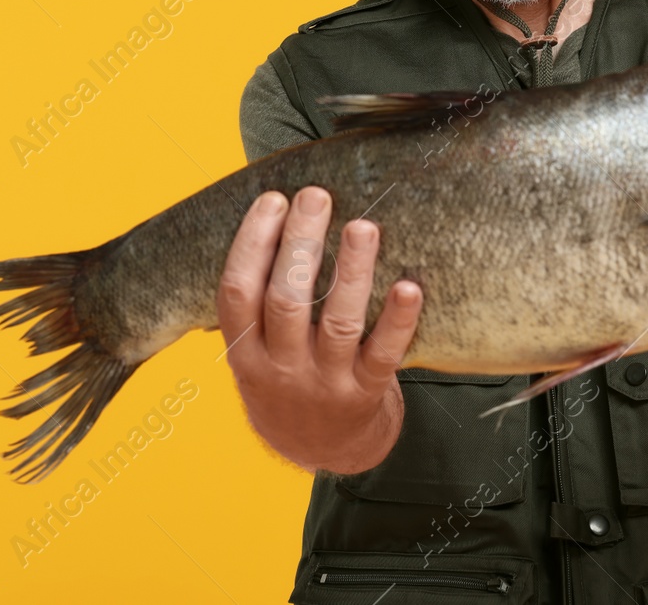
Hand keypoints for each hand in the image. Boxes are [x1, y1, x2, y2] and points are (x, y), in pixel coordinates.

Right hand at [217, 186, 423, 472]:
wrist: (322, 451)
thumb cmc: (289, 380)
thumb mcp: (257, 351)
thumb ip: (260, 300)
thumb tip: (278, 215)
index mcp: (245, 352)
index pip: (237, 293)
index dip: (252, 244)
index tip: (273, 199)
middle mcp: (281, 369)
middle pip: (285, 300)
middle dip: (299, 244)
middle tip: (315, 196)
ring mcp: (325, 384)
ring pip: (338, 323)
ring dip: (352, 272)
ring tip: (363, 226)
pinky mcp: (366, 393)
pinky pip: (383, 355)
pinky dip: (398, 321)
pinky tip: (409, 287)